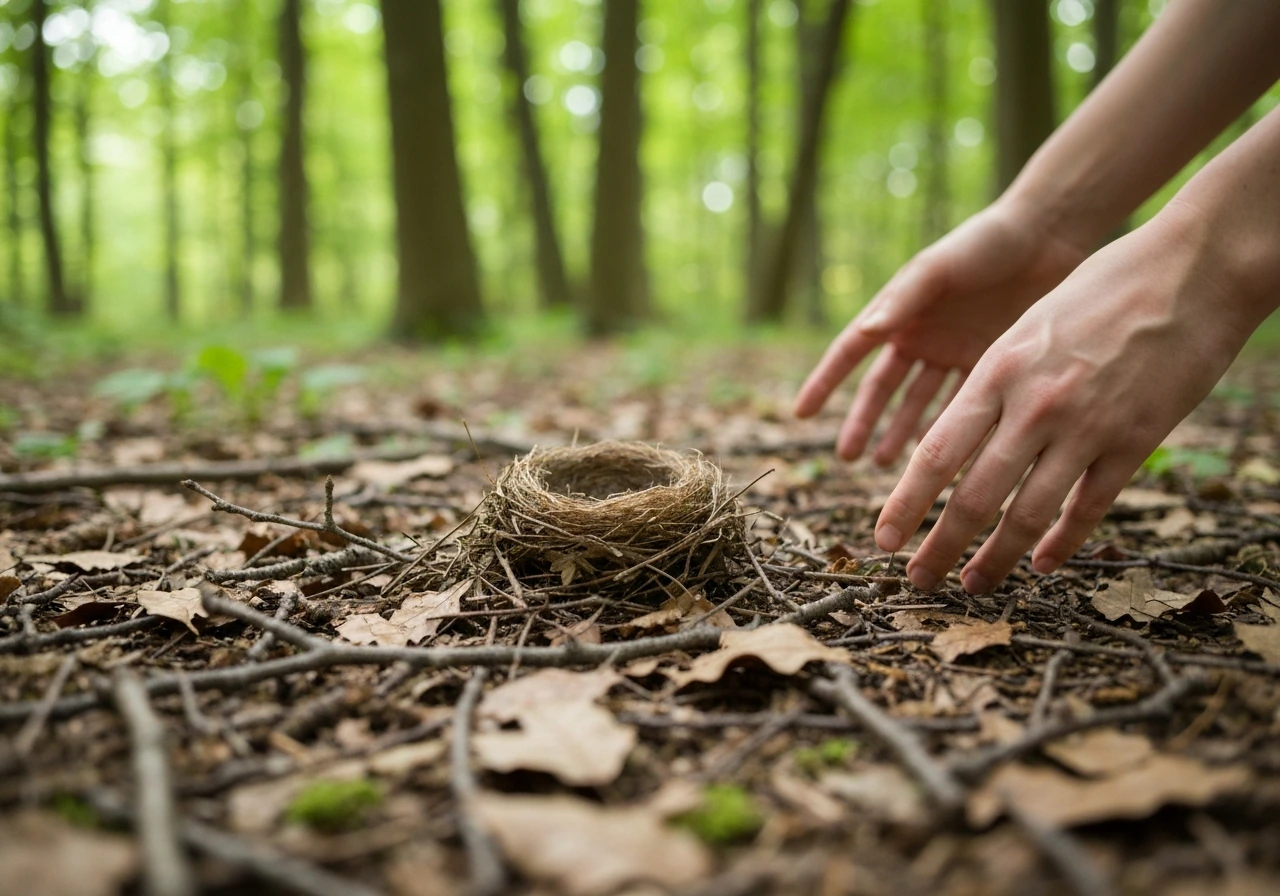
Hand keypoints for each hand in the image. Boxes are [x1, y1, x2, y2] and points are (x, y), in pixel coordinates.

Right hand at [794, 199, 1086, 464]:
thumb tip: (865, 330)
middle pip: (882, 388)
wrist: (1049, 234)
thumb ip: (902, 300)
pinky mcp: (990, 362)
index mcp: (898, 311)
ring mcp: (954, 352)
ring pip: (919, 403)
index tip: (800, 413)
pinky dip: (951, 429)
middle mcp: (920, 335)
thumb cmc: (984, 243)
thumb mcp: (937, 268)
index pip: (851, 352)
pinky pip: (964, 403)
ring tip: (884, 465)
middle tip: (847, 457)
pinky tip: (941, 455)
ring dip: (902, 433)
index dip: (825, 382)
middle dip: (863, 422)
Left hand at [875, 202, 1252, 592]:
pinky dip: (1062, 541)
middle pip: (973, 496)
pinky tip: (1043, 562)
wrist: (1192, 269)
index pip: (935, 454)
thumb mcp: (1028, 324)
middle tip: (918, 580)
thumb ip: (995, 380)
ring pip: (1028, 513)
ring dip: (996, 558)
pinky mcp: (1136, 440)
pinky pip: (1089, 506)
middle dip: (939, 546)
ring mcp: (1087, 427)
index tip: (883, 539)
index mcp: (997, 372)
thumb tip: (961, 431)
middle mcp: (1034, 406)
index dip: (905, 505)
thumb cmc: (1103, 285)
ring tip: (973, 584)